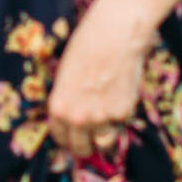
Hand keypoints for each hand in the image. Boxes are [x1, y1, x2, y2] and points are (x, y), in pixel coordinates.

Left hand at [46, 0, 152, 156]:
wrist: (113, 33)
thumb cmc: (85, 46)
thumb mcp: (65, 76)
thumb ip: (68, 100)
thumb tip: (74, 119)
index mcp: (58, 108)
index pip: (60, 137)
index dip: (68, 138)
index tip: (74, 136)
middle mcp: (77, 118)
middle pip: (81, 148)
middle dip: (86, 145)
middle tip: (91, 137)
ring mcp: (101, 117)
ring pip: (104, 142)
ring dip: (105, 134)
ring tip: (107, 116)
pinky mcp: (123, 112)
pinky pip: (121, 122)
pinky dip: (121, 112)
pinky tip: (120, 90)